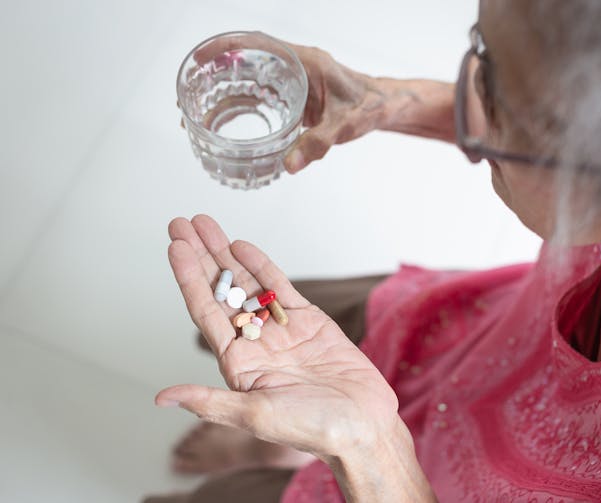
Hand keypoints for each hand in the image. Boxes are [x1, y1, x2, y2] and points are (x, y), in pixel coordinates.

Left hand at [156, 215, 398, 459]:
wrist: (362, 424)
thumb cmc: (312, 427)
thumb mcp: (255, 415)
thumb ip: (210, 401)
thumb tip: (162, 398)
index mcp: (238, 363)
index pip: (205, 311)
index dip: (189, 278)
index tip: (175, 247)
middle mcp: (254, 342)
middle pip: (221, 290)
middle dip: (201, 256)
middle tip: (182, 223)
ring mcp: (281, 329)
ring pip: (248, 283)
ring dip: (226, 254)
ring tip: (207, 224)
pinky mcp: (309, 321)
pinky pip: (281, 287)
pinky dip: (262, 265)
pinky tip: (243, 246)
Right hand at [194, 35, 387, 172]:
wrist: (383, 108)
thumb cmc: (369, 106)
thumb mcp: (345, 125)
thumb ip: (318, 143)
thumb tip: (289, 165)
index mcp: (304, 61)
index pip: (258, 44)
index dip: (227, 46)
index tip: (202, 57)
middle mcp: (293, 67)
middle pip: (245, 62)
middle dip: (214, 75)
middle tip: (187, 95)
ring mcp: (291, 82)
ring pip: (248, 81)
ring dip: (222, 94)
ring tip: (196, 113)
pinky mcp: (291, 97)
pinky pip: (259, 97)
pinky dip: (239, 108)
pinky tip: (222, 125)